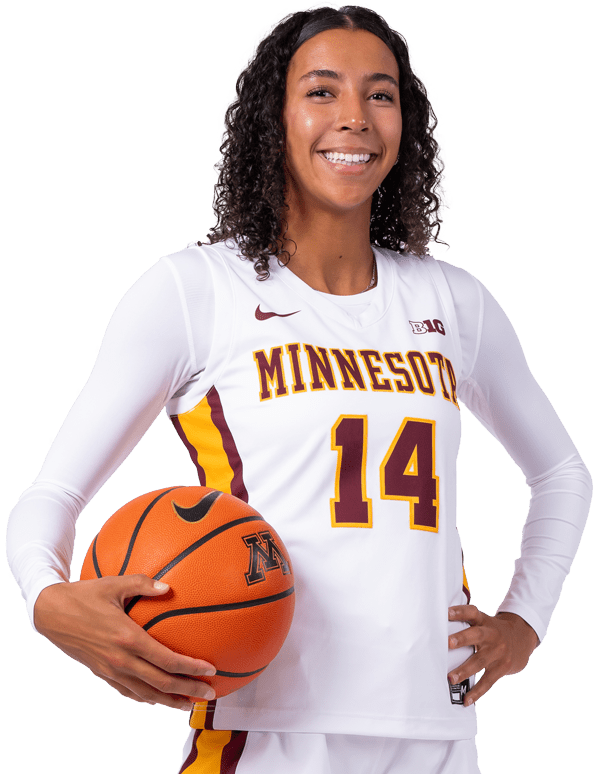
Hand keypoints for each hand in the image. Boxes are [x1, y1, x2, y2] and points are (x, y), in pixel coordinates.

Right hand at [34, 575, 217, 710]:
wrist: (51, 613)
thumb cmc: (85, 594)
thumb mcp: (114, 583)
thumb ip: (144, 583)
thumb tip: (169, 587)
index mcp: (128, 638)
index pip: (167, 660)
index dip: (191, 668)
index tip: (210, 669)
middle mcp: (121, 660)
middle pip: (162, 683)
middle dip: (189, 690)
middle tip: (210, 693)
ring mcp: (110, 671)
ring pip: (146, 694)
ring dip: (170, 700)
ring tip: (190, 703)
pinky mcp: (102, 674)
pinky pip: (129, 692)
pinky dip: (147, 698)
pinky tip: (158, 696)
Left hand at [447, 605, 538, 705]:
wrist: (522, 639)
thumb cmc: (493, 630)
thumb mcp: (484, 621)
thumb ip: (467, 621)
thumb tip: (438, 621)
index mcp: (485, 621)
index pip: (472, 613)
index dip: (460, 611)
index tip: (446, 612)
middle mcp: (492, 635)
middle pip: (477, 635)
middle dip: (462, 639)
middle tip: (448, 643)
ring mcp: (498, 652)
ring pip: (480, 661)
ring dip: (464, 670)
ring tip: (450, 678)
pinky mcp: (501, 668)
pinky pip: (487, 681)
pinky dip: (476, 692)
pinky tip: (466, 700)